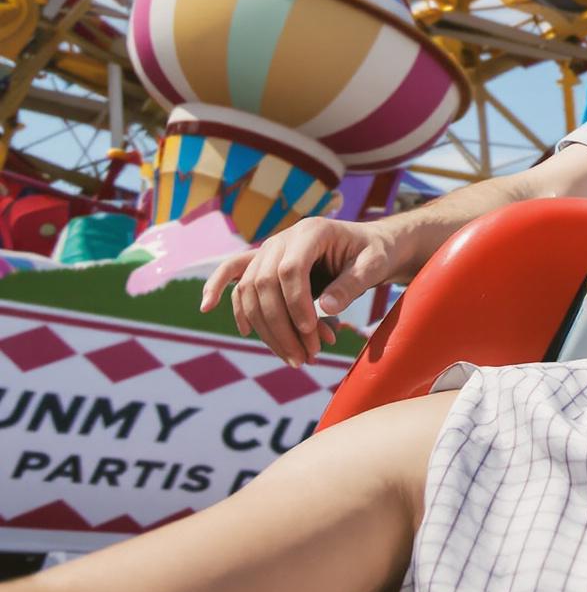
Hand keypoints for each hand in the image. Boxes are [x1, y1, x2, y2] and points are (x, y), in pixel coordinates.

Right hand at [201, 217, 397, 365]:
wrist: (372, 245)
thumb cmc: (376, 254)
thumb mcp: (374, 266)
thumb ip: (352, 285)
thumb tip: (324, 309)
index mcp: (311, 232)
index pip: (289, 270)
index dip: (295, 304)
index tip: (310, 334)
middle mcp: (283, 239)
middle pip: (263, 283)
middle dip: (280, 326)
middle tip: (305, 358)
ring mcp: (269, 250)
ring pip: (249, 289)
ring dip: (265, 328)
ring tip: (293, 359)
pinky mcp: (264, 263)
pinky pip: (232, 272)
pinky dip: (218, 289)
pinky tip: (205, 307)